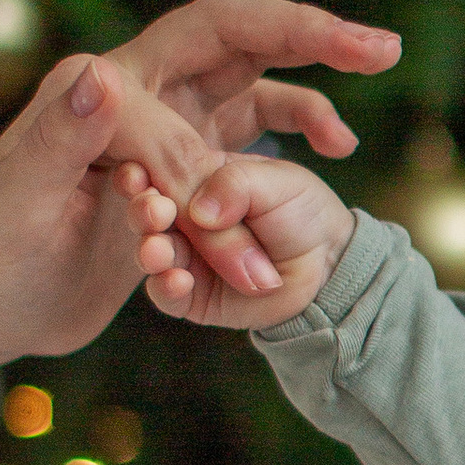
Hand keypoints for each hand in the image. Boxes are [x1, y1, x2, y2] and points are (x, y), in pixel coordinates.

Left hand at [0, 0, 398, 359]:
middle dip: (314, 36)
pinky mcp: (181, 171)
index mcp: (107, 81)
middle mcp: (143, 90)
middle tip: (384, 48)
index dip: (275, 50)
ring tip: (366, 99)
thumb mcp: (23, 198)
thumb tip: (100, 73)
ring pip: (253, 86)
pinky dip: (293, 134)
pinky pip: (249, 136)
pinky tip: (333, 152)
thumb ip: (61, 135)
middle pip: (242, 38)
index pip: (207, 45)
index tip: (328, 75)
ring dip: (311, 92)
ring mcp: (166, 129)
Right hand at [132, 141, 358, 330]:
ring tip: (158, 250)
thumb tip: (199, 211)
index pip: (157, 170)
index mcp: (194, 177)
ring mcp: (183, 256)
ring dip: (150, 251)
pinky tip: (177, 280)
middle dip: (142, 212)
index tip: (137, 174)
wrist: (327, 262)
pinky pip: (166, 294)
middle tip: (154, 212)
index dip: (141, 172)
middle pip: (145, 212)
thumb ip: (235, 184)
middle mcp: (180, 216)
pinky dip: (166, 287)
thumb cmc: (300, 210)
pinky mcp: (190, 295)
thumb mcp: (275, 181)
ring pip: (151, 253)